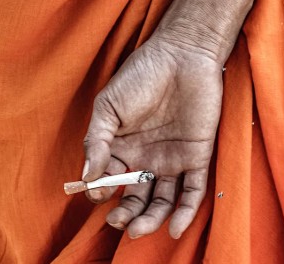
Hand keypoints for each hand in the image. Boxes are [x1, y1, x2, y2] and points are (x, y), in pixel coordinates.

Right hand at [82, 33, 222, 238]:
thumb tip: (86, 176)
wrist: (181, 54)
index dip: (101, 192)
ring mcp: (172, 159)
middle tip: (118, 221)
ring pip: (162, 202)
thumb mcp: (108, 106)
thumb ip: (96, 141)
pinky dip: (185, 213)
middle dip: (125, 214)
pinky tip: (175, 228)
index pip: (109, 181)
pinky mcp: (197, 157)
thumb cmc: (141, 74)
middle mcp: (146, 159)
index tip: (96, 194)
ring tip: (138, 229)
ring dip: (150, 219)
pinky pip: (193, 192)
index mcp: (122, 147)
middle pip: (136, 198)